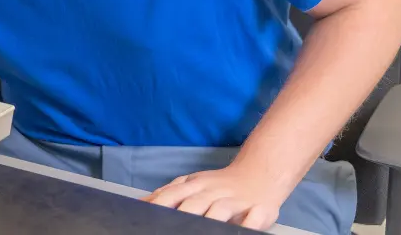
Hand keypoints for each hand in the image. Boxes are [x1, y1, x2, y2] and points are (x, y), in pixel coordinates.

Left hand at [143, 164, 285, 230]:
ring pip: (219, 210)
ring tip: (199, 230)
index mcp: (194, 185)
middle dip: (180, 216)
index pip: (171, 196)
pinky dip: (247, 224)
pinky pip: (253, 219)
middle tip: (168, 228)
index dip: (158, 206)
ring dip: (210, 220)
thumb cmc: (220, 184)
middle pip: (193, 204)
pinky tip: (238, 230)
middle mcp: (212, 192)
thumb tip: (141, 203)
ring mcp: (234, 200)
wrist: (259, 172)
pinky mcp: (258, 209)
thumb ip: (169, 193)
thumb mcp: (191, 183)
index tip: (145, 218)